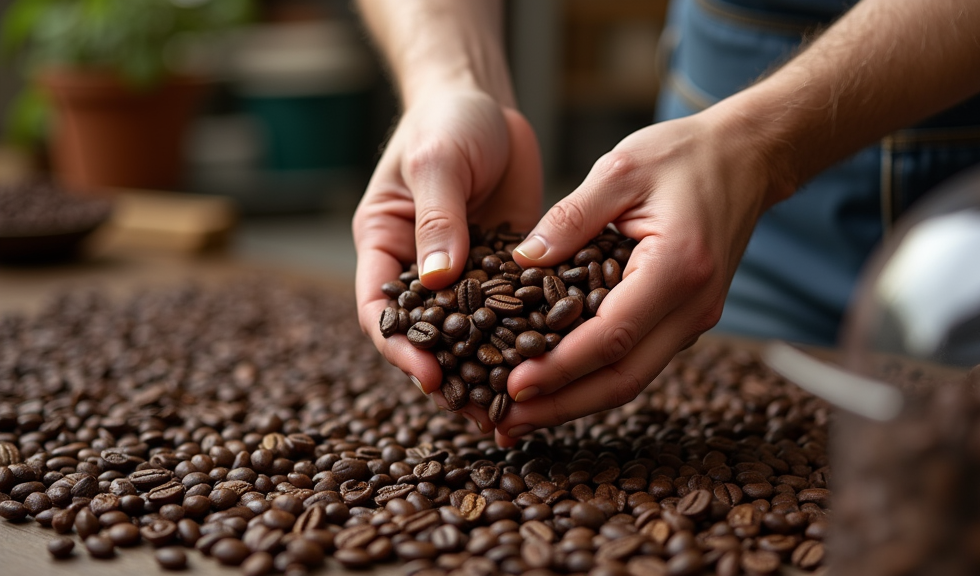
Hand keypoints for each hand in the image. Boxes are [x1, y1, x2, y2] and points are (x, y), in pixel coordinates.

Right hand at [353, 89, 542, 429]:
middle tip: (483, 413)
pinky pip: (513, 313)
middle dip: (452, 377)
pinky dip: (526, 340)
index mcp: (385, 246)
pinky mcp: (504, 270)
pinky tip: (553, 364)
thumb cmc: (447, 121)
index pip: (381, 310)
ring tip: (518, 410)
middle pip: (429, 336)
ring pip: (473, 335)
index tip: (431, 374)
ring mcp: (464, 273)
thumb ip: (438, 217)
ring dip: (492, 371)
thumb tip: (439, 280)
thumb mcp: (437, 162)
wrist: (487, 101)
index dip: (401, 348)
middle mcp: (421, 268)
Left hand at [493, 109, 781, 445]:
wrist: (747, 158)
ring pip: (632, 379)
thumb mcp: (619, 169)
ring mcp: (695, 318)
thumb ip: (569, 217)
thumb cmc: (683, 155)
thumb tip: (521, 261)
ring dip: (577, 400)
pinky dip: (595, 377)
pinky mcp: (687, 319)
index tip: (513, 384)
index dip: (561, 367)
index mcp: (677, 267)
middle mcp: (694, 305)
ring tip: (522, 414)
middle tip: (507, 420)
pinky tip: (556, 381)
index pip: (612, 336)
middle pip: (624, 379)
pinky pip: (638, 359)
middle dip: (563, 405)